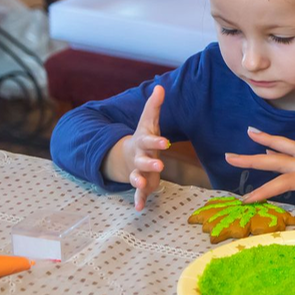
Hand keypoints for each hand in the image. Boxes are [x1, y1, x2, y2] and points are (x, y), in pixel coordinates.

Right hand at [106, 85, 169, 210]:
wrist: (129, 155)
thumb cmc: (145, 137)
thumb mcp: (149, 122)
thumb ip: (154, 106)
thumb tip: (160, 87)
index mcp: (143, 142)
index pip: (149, 140)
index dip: (156, 140)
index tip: (165, 141)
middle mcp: (139, 157)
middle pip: (142, 160)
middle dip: (150, 163)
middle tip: (160, 165)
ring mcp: (138, 171)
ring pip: (137, 177)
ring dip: (139, 182)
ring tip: (142, 185)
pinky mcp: (141, 183)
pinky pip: (139, 193)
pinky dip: (139, 200)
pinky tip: (139, 208)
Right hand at [224, 128, 294, 217]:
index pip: (288, 177)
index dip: (266, 188)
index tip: (245, 200)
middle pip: (284, 157)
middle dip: (257, 155)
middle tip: (230, 153)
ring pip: (293, 154)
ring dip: (272, 147)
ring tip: (253, 138)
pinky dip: (288, 159)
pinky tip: (284, 162)